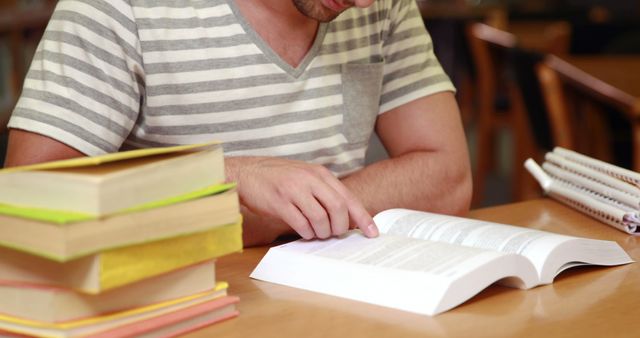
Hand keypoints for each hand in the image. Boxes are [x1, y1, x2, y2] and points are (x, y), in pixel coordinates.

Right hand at [227, 157, 378, 240]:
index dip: (362, 217)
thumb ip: (324, 191)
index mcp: (319, 174)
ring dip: (322, 232)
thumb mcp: (305, 176)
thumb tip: (346, 216)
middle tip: (334, 233)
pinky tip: (303, 231)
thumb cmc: (278, 177)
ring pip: (320, 219)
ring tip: (317, 233)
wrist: (246, 173)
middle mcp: (309, 180)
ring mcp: (294, 191)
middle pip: (338, 210)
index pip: (348, 198)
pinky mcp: (280, 203)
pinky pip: (301, 224)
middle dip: (339, 228)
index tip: (373, 232)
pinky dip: (306, 233)